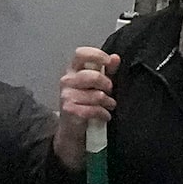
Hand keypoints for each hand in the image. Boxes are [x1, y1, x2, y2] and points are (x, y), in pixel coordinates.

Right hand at [53, 46, 118, 166]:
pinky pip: (94, 109)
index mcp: (72, 70)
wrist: (71, 129)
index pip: (81, 54)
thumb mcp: (96, 85)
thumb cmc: (85, 103)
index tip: (108, 62)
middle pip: (93, 76)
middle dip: (107, 85)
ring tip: (109, 105)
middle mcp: (67, 80)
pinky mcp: (69, 110)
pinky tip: (105, 116)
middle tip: (110, 91)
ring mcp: (66, 95)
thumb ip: (107, 71)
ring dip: (108, 102)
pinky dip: (103, 114)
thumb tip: (116, 57)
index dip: (96, 55)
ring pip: (97, 95)